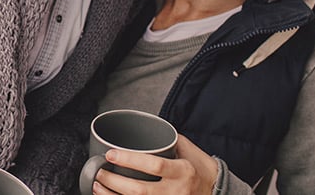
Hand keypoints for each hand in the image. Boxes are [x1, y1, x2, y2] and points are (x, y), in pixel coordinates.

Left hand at [91, 135, 218, 193]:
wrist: (216, 190)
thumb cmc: (200, 167)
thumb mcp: (188, 150)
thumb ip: (166, 139)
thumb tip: (143, 127)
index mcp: (183, 171)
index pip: (154, 166)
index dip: (130, 160)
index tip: (111, 154)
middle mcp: (176, 192)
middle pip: (140, 190)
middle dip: (114, 182)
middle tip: (99, 172)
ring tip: (97, 186)